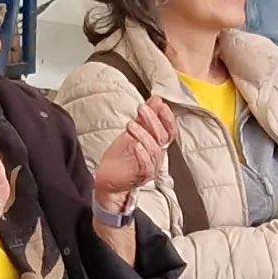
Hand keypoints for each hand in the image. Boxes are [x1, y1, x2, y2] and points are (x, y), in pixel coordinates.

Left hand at [95, 97, 179, 212]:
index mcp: (158, 144)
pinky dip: (142, 155)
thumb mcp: (133, 131)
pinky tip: (136, 145)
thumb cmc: (121, 156)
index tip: (159, 104)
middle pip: (163, 137)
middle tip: (142, 109)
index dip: (167, 117)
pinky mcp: (141, 177)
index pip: (170, 130)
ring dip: (144, 135)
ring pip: (154, 150)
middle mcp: (157, 156)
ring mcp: (151, 167)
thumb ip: (144, 117)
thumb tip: (156, 99)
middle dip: (153, 120)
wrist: (107, 179)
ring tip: (131, 124)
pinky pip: (147, 166)